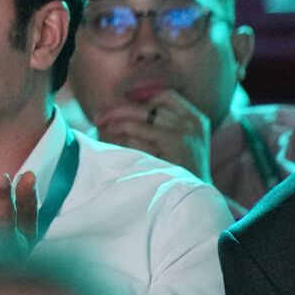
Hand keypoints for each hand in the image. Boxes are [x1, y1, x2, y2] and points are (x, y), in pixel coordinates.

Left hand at [95, 89, 211, 181]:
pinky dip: (124, 133)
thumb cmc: (179, 172)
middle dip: (119, 110)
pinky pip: (140, 130)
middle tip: (98, 117)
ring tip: (104, 128)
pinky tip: (114, 139)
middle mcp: (191, 121)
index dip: (139, 99)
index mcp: (194, 118)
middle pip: (148, 105)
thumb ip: (159, 126)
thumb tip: (124, 110)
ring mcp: (185, 131)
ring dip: (119, 122)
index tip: (118, 108)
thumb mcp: (177, 144)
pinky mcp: (175, 142)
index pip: (163, 95)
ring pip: (141, 115)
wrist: (195, 198)